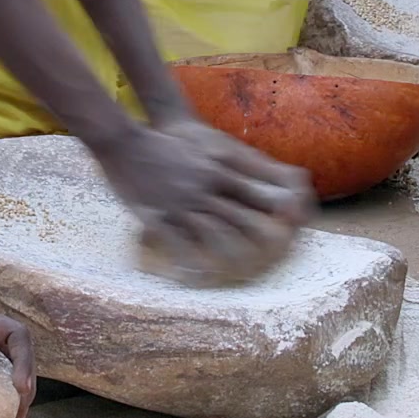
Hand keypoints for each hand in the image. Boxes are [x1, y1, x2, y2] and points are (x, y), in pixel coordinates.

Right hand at [98, 119, 308, 280]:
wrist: (126, 141)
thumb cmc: (170, 141)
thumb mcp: (208, 144)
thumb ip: (235, 161)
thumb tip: (271, 172)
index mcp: (220, 166)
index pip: (257, 192)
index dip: (277, 211)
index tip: (292, 228)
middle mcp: (206, 185)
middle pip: (241, 216)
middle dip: (260, 238)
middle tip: (276, 259)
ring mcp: (183, 202)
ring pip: (214, 233)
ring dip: (230, 254)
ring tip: (243, 273)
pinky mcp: (160, 216)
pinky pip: (179, 244)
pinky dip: (190, 263)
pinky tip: (197, 277)